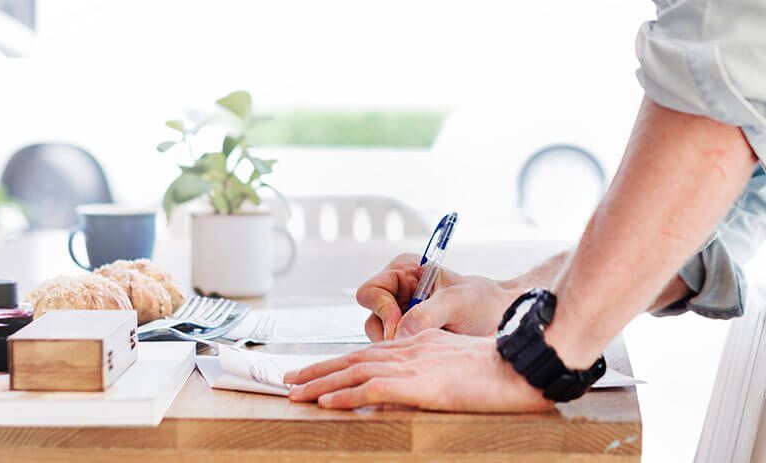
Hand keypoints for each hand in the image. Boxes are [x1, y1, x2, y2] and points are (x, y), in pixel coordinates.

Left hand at [284, 329, 552, 411]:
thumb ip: (432, 369)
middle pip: (352, 358)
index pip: (368, 352)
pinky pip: (371, 388)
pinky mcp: (417, 383)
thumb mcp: (458, 363)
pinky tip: (325, 402)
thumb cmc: (498, 366)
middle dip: (318, 369)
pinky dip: (344, 395)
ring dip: (320, 383)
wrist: (519, 364)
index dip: (338, 361)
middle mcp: (408, 349)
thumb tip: (412, 385)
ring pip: (353, 372)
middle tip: (289, 379)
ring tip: (294, 392)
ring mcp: (411, 365)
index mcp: (417, 343)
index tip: (316, 370)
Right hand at [356, 253, 521, 339]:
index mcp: (405, 271)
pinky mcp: (409, 337)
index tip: (402, 326)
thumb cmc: (485, 302)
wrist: (505, 321)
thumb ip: (427, 314)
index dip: (383, 310)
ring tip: (430, 345)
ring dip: (400, 346)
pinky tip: (428, 354)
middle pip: (373, 317)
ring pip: (380, 338)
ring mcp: (402, 317)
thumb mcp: (458, 302)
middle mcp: (398, 293)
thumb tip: (400, 333)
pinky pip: (394, 350)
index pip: (371, 291)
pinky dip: (407, 355)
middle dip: (391, 333)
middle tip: (416, 343)